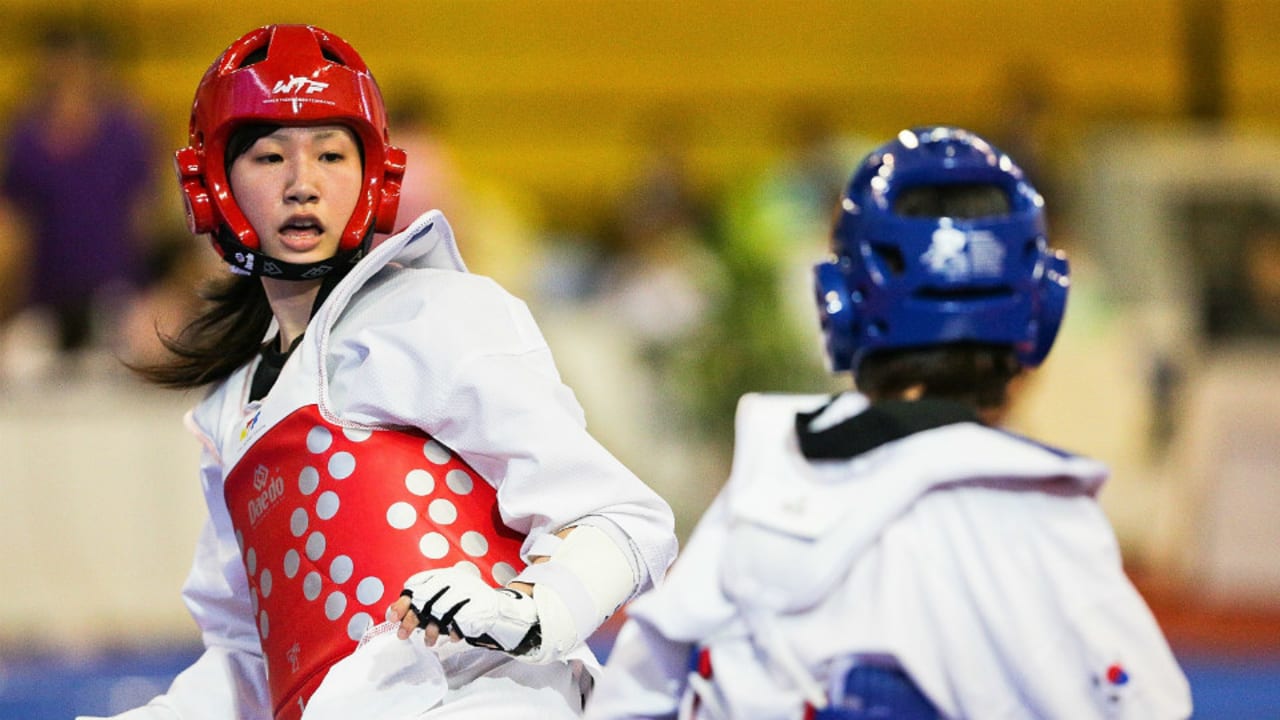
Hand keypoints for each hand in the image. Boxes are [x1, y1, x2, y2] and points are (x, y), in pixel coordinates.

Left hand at [391, 567, 540, 654]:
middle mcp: (455, 580)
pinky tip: (452, 636)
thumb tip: (393, 612)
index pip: (417, 583)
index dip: (403, 601)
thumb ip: (421, 603)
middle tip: (402, 635)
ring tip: (430, 641)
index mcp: (445, 575)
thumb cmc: (464, 605)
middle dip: (412, 620)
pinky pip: (457, 623)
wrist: (497, 609)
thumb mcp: (442, 598)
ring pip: (439, 613)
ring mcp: (466, 593)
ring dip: (432, 630)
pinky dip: (452, 632)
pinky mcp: (476, 607)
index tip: (392, 617)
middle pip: (425, 599)